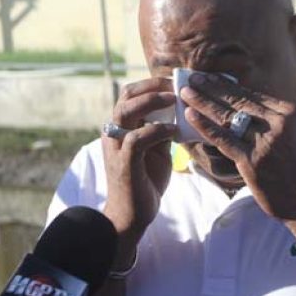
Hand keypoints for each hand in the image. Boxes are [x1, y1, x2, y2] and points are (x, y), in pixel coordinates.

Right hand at [101, 77, 177, 244]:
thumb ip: (162, 130)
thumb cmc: (145, 180)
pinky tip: (174, 131)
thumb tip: (180, 111)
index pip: (131, 93)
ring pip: (126, 110)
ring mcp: (116, 146)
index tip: (175, 80)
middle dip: (152, 85)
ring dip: (152, 101)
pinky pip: (138, 138)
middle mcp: (114, 132)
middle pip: (126, 94)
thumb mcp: (157, 149)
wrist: (132, 214)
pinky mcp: (124, 162)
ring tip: (174, 100)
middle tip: (175, 85)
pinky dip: (158, 130)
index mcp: (121, 126)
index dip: (152, 83)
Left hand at [179, 73, 295, 225]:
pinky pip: (223, 139)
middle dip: (211, 87)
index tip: (210, 76)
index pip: (251, 94)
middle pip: (237, 100)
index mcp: (287, 112)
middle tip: (192, 78)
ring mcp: (264, 142)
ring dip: (203, 102)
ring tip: (186, 92)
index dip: (226, 84)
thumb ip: (272, 119)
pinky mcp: (252, 161)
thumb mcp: (293, 134)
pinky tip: (190, 115)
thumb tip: (244, 106)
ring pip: (227, 116)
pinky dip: (205, 125)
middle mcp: (277, 123)